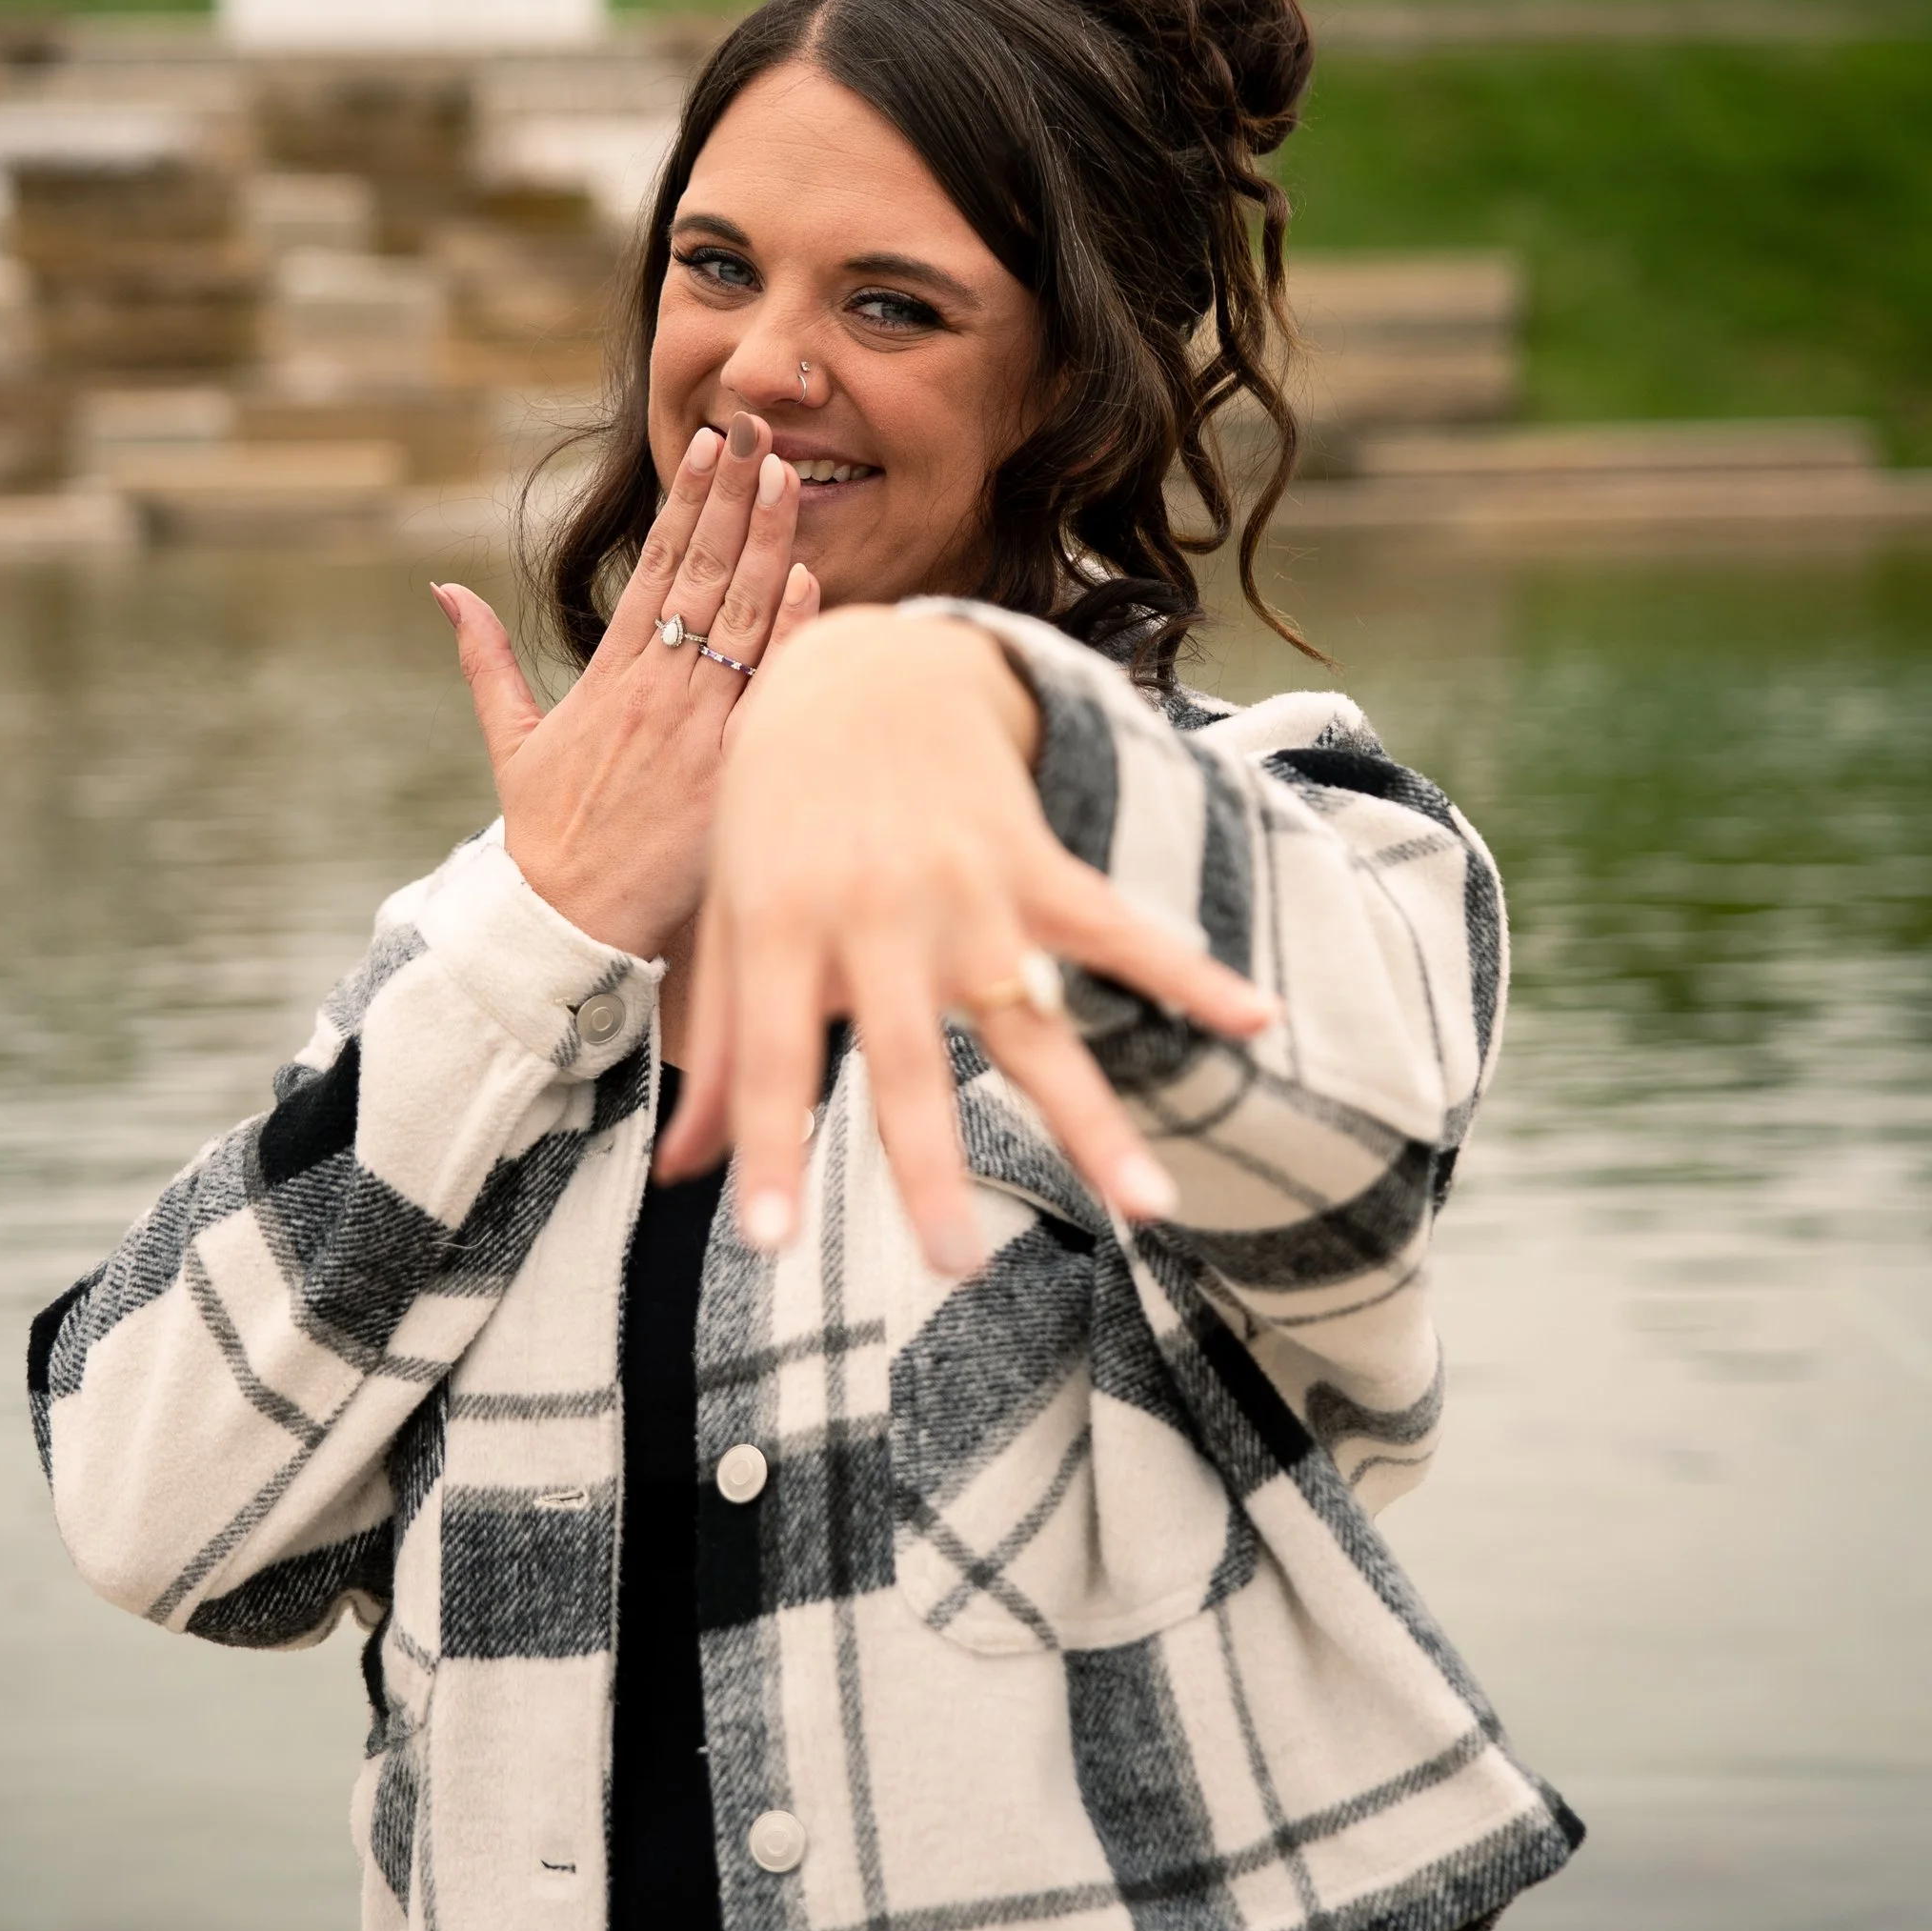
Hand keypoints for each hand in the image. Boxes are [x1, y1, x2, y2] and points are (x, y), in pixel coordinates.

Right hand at [435, 413, 820, 955]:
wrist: (565, 926)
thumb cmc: (547, 836)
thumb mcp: (509, 740)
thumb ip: (483, 658)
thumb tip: (442, 589)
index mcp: (608, 676)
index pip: (656, 568)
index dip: (684, 503)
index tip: (706, 446)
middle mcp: (654, 693)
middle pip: (704, 577)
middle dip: (733, 499)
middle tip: (760, 433)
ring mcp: (694, 733)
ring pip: (741, 622)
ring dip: (767, 546)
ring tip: (789, 479)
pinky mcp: (727, 779)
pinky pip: (767, 699)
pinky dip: (791, 642)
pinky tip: (812, 586)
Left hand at [658, 610, 1275, 1275]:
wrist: (863, 665)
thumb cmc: (778, 808)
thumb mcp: (731, 914)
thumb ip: (718, 1044)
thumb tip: (677, 1172)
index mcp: (782, 926)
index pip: (772, 1058)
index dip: (770, 1148)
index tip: (769, 1242)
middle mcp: (875, 914)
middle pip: (905, 1058)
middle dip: (929, 1165)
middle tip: (954, 1264)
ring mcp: (967, 889)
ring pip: (1034, 1021)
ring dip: (1093, 1116)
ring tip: (1147, 1205)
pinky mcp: (1035, 861)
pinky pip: (1119, 928)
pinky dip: (1190, 973)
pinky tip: (1254, 1022)